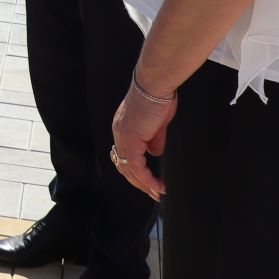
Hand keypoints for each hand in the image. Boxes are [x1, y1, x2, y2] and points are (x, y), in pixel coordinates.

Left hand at [111, 79, 174, 200]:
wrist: (155, 84)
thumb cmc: (158, 97)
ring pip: (129, 169)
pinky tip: (157, 186)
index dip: (137, 171)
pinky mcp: (130, 139)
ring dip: (144, 184)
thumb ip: (155, 139)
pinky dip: (147, 179)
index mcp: (124, 128)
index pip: (126, 156)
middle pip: (124, 166)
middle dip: (140, 183)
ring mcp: (123, 137)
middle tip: (154, 193)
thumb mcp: (158, 123)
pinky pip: (136, 166)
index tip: (151, 182)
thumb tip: (155, 153)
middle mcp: (119, 134)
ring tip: (157, 193)